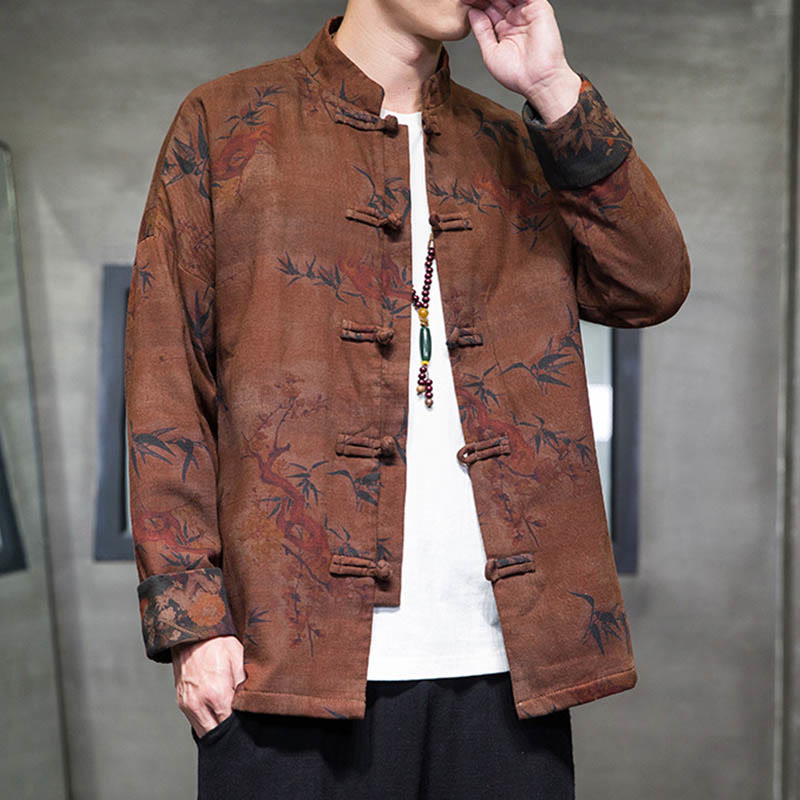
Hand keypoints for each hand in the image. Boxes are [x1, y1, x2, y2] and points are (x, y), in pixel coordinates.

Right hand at [171, 635, 245, 737]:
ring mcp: (187, 704)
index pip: (231, 725)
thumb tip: (252, 703)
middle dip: (229, 732)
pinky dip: (206, 723)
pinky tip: (217, 715)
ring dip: (217, 730)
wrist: (192, 633)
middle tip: (241, 726)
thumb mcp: (240, 659)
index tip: (249, 723)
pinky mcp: (181, 702)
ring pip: (204, 732)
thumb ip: (245, 685)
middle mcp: (198, 703)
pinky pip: (195, 722)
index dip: (241, 726)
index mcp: (216, 694)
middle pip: (217, 734)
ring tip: (229, 721)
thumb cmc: (217, 643)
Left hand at [459, 0, 581, 123]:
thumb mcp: (490, 52)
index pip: (487, 9)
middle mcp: (515, 19)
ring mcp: (526, 12)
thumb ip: (482, 30)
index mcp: (503, 29)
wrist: (537, 81)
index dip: (475, 4)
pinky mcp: (539, 7)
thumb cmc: (517, 75)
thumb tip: (472, 12)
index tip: (462, 1)